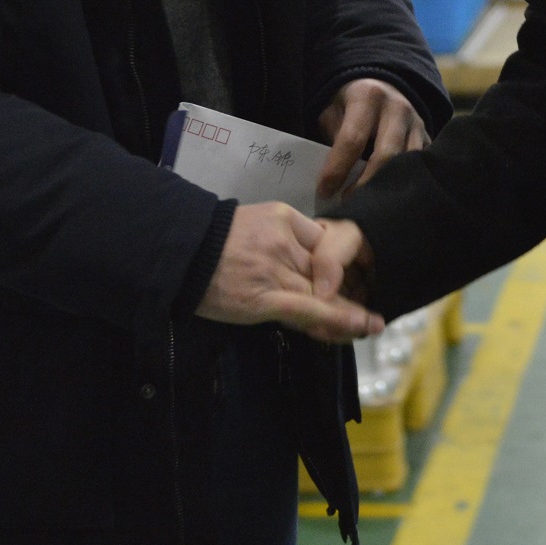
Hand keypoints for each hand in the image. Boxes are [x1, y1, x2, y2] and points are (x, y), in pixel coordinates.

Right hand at [196, 202, 383, 342]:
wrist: (176, 252)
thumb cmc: (208, 242)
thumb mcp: (253, 225)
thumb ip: (281, 242)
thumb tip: (303, 266)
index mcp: (285, 218)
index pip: (326, 243)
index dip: (342, 268)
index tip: (353, 283)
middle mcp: (287, 241)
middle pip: (331, 270)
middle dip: (350, 292)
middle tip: (366, 312)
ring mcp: (277, 269)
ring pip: (325, 292)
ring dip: (350, 313)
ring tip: (369, 325)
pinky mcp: (265, 297)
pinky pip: (311, 309)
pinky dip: (338, 319)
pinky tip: (359, 326)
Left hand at [317, 78, 428, 198]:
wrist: (383, 86)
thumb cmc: (350, 105)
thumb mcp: (332, 111)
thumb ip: (333, 137)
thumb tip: (331, 178)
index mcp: (368, 97)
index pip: (352, 139)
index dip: (337, 169)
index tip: (324, 191)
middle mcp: (397, 108)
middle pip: (385, 155)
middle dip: (364, 184)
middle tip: (347, 202)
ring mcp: (417, 123)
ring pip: (406, 164)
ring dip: (385, 188)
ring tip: (367, 204)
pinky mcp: (428, 138)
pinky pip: (419, 166)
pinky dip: (403, 184)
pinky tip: (387, 197)